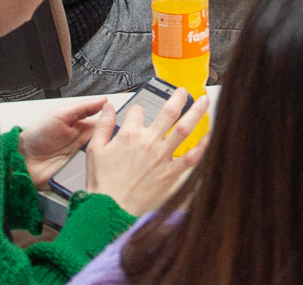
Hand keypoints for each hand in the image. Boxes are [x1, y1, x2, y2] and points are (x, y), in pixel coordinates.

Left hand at [17, 98, 112, 189]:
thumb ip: (82, 107)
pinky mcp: (78, 174)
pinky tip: (101, 169)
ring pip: (104, 159)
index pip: (107, 126)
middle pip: (108, 144)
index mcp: (84, 128)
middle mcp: (86, 144)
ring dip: (108, 158)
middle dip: (115, 144)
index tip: (126, 124)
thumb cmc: (37, 135)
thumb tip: (103, 100)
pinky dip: (98, 171)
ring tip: (113, 156)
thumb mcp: (59, 114)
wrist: (23, 158)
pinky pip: (93, 173)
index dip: (117, 125)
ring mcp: (83, 160)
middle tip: (121, 142)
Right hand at [84, 88, 209, 214]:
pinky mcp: (170, 173)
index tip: (139, 113)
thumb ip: (102, 126)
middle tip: (184, 91)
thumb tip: (108, 108)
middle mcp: (148, 143)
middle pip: (168, 112)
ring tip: (204, 100)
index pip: (138, 111)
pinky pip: (191, 157)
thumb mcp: (94, 150)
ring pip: (184, 129)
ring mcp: (161, 157)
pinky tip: (209, 136)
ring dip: (196, 112)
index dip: (138, 110)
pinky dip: (202, 146)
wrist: (109, 212)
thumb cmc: (103, 185)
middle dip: (178, 97)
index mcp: (129, 135)